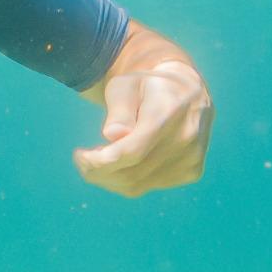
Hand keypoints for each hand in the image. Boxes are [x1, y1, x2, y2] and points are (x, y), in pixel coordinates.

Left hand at [73, 59, 211, 194]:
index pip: (131, 152)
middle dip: (98, 172)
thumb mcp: (127, 85)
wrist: (186, 92)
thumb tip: (113, 135)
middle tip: (82, 160)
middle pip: (131, 173)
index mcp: (169, 112)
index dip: (100, 162)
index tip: (80, 156)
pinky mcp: (191, 171)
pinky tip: (120, 163)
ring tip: (98, 160)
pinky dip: (125, 181)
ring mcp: (191, 158)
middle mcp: (185, 139)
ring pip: (137, 185)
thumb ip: (119, 108)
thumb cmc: (146, 86)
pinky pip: (148, 186)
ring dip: (109, 179)